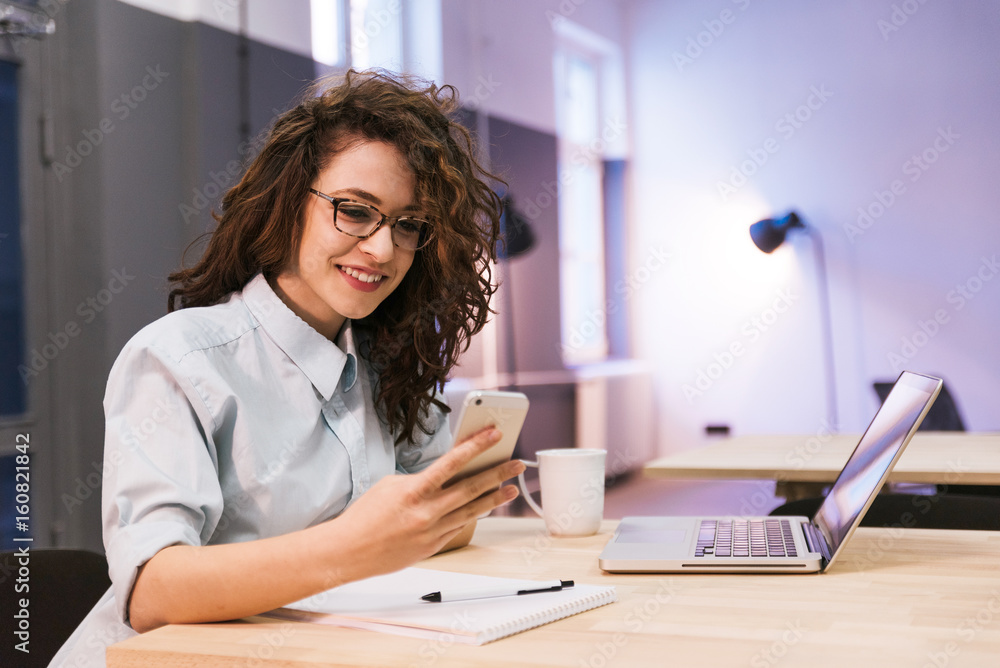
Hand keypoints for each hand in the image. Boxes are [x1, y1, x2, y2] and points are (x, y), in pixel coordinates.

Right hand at [330, 427, 524, 577]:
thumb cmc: (365, 516)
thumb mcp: (389, 485)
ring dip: (494, 498)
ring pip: (472, 511)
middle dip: (498, 472)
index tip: (494, 435)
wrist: (349, 552)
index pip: (453, 462)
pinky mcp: (433, 547)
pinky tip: (484, 507)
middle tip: (517, 463)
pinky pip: (458, 527)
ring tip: (511, 488)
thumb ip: (419, 480)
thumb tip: (442, 478)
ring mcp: (432, 531)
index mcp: (415, 490)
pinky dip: (472, 515)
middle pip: (472, 488)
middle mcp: (428, 511)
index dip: (476, 446)